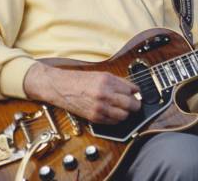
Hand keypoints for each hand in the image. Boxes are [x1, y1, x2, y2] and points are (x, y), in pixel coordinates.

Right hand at [24, 63, 140, 123]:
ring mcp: (99, 107)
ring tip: (123, 109)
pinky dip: (116, 119)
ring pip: (124, 115)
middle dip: (136, 105)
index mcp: (108, 81)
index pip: (132, 89)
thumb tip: (133, 90)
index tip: (137, 94)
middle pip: (131, 104)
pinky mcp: (94, 117)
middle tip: (135, 104)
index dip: (136, 92)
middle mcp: (105, 94)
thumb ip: (118, 82)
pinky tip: (113, 113)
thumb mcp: (101, 75)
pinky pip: (112, 122)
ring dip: (126, 113)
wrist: (61, 87)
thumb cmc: (80, 80)